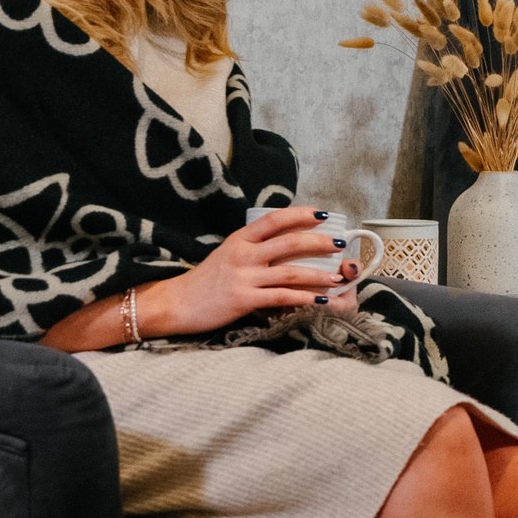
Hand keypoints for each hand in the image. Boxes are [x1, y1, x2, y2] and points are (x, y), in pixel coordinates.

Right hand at [138, 206, 348, 335]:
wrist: (176, 303)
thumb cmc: (206, 280)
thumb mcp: (228, 254)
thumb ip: (253, 247)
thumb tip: (285, 244)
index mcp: (240, 239)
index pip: (274, 219)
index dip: (300, 214)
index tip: (323, 214)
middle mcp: (243, 254)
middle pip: (289, 242)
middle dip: (319, 242)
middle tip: (341, 243)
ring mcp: (244, 277)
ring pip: (291, 272)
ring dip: (319, 275)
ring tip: (339, 277)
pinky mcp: (244, 299)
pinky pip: (282, 297)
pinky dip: (305, 299)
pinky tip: (321, 301)